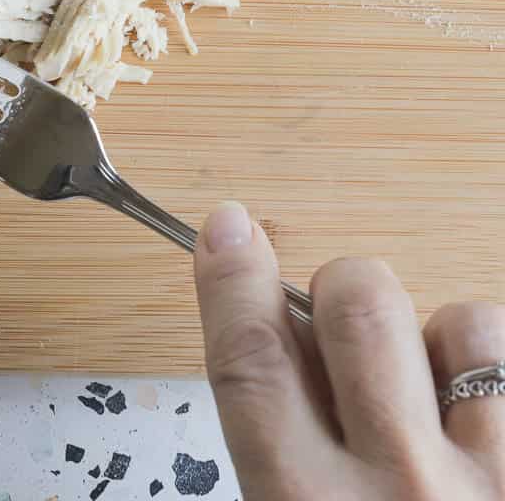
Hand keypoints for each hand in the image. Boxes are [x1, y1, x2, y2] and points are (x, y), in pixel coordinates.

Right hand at [194, 201, 504, 499]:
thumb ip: (279, 447)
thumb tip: (284, 339)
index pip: (253, 360)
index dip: (233, 281)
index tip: (228, 231)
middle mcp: (404, 489)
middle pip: (357, 310)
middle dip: (341, 292)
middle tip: (341, 331)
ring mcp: (492, 480)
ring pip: (461, 326)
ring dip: (432, 340)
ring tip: (425, 394)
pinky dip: (490, 372)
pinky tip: (474, 420)